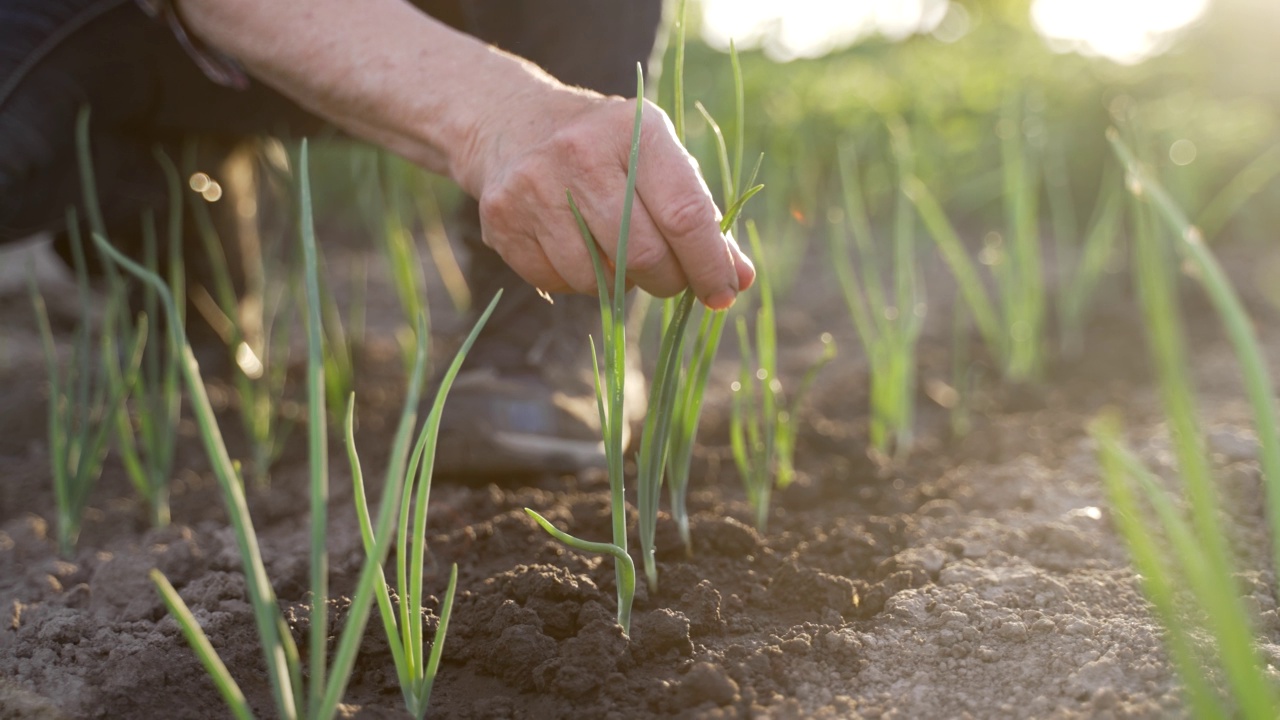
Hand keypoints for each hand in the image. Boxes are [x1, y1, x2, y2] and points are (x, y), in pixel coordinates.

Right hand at [461, 88, 754, 308]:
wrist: (512, 122)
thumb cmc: (607, 148)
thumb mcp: (658, 159)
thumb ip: (701, 218)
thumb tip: (737, 280)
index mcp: (635, 130)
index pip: (684, 214)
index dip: (709, 264)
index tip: (722, 294)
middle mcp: (581, 153)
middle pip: (643, 254)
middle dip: (667, 281)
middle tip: (669, 278)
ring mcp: (535, 186)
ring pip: (598, 278)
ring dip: (619, 284)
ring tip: (616, 253)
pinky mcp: (503, 219)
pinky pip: (558, 283)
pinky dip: (578, 282)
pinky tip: (576, 249)